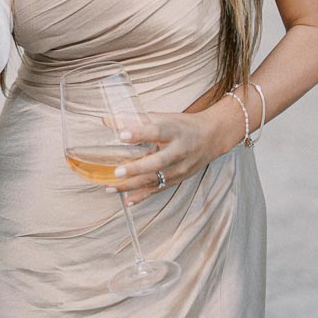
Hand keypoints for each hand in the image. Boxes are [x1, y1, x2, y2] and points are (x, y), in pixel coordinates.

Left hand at [105, 101, 240, 206]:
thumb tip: (106, 121)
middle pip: (157, 161)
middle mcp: (178, 151)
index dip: (139, 133)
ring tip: (111, 187)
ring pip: (155, 179)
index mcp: (174, 131)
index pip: (156, 131)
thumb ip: (135, 119)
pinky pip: (158, 189)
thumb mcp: (163, 117)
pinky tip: (127, 200)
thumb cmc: (182, 125)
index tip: (121, 135)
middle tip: (117, 172)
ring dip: (132, 185)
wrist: (211, 137)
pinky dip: (142, 196)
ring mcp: (179, 168)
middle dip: (137, 168)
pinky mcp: (178, 179)